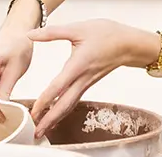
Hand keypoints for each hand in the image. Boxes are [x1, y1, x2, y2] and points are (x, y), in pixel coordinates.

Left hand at [27, 19, 158, 138]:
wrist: (129, 43)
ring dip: (55, 118)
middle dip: (49, 120)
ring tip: (43, 129)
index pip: (58, 87)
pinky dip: (64, 110)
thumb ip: (53, 32)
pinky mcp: (89, 83)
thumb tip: (32, 34)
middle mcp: (83, 78)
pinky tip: (57, 114)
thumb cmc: (107, 34)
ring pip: (69, 105)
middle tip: (36, 132)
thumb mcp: (79, 28)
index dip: (45, 100)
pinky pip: (74, 101)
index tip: (33, 111)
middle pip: (64, 105)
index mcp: (78, 64)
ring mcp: (87, 83)